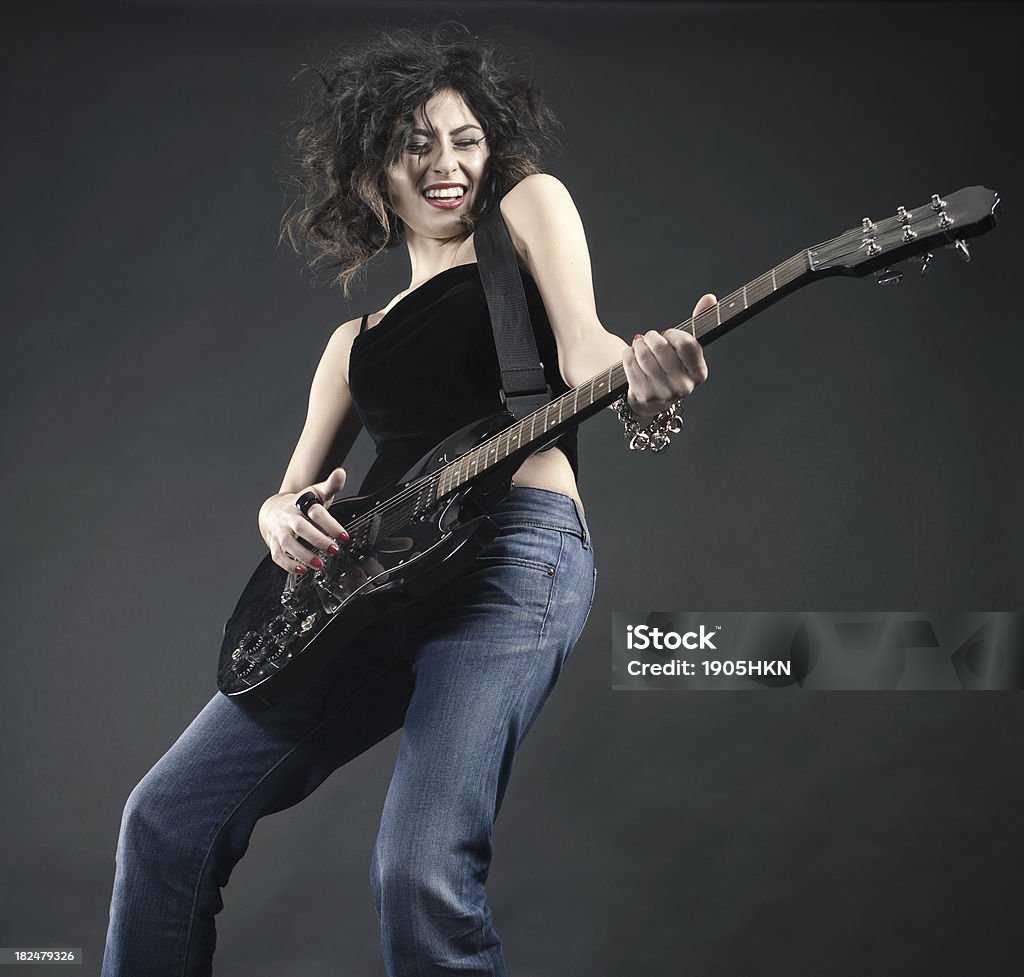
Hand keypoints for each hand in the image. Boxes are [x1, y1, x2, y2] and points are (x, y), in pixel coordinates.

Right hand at [258, 467, 350, 573]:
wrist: (273, 509)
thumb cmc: (300, 503)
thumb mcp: (316, 492)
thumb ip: (331, 485)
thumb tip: (341, 472)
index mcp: (301, 503)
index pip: (316, 512)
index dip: (330, 524)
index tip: (344, 536)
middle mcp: (289, 517)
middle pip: (301, 528)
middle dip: (318, 540)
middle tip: (334, 550)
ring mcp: (280, 531)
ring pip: (288, 544)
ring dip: (303, 556)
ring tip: (319, 565)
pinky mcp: (274, 544)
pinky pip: (278, 555)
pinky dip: (288, 565)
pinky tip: (302, 570)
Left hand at [622, 293, 714, 418]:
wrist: (646, 398)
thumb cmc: (667, 368)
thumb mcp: (684, 349)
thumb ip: (697, 324)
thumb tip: (709, 298)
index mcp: (699, 374)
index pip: (686, 344)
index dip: (673, 334)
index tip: (668, 334)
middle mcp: (684, 388)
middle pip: (662, 348)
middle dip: (652, 337)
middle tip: (650, 338)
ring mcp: (663, 394)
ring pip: (645, 355)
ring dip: (639, 345)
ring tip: (640, 346)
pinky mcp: (643, 396)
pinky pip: (631, 363)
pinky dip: (628, 354)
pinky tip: (631, 356)